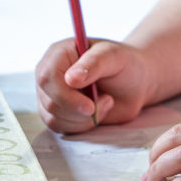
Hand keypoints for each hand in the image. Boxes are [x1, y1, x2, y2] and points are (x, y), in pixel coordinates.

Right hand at [36, 38, 154, 133]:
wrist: (133, 83)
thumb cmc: (124, 64)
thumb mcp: (114, 56)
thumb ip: (94, 63)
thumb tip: (70, 78)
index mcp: (59, 53)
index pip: (48, 77)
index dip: (65, 96)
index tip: (89, 106)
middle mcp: (50, 74)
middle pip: (50, 101)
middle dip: (79, 110)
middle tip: (107, 100)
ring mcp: (51, 94)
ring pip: (53, 117)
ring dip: (84, 118)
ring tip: (105, 101)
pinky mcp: (57, 112)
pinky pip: (60, 127)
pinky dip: (82, 125)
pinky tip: (97, 112)